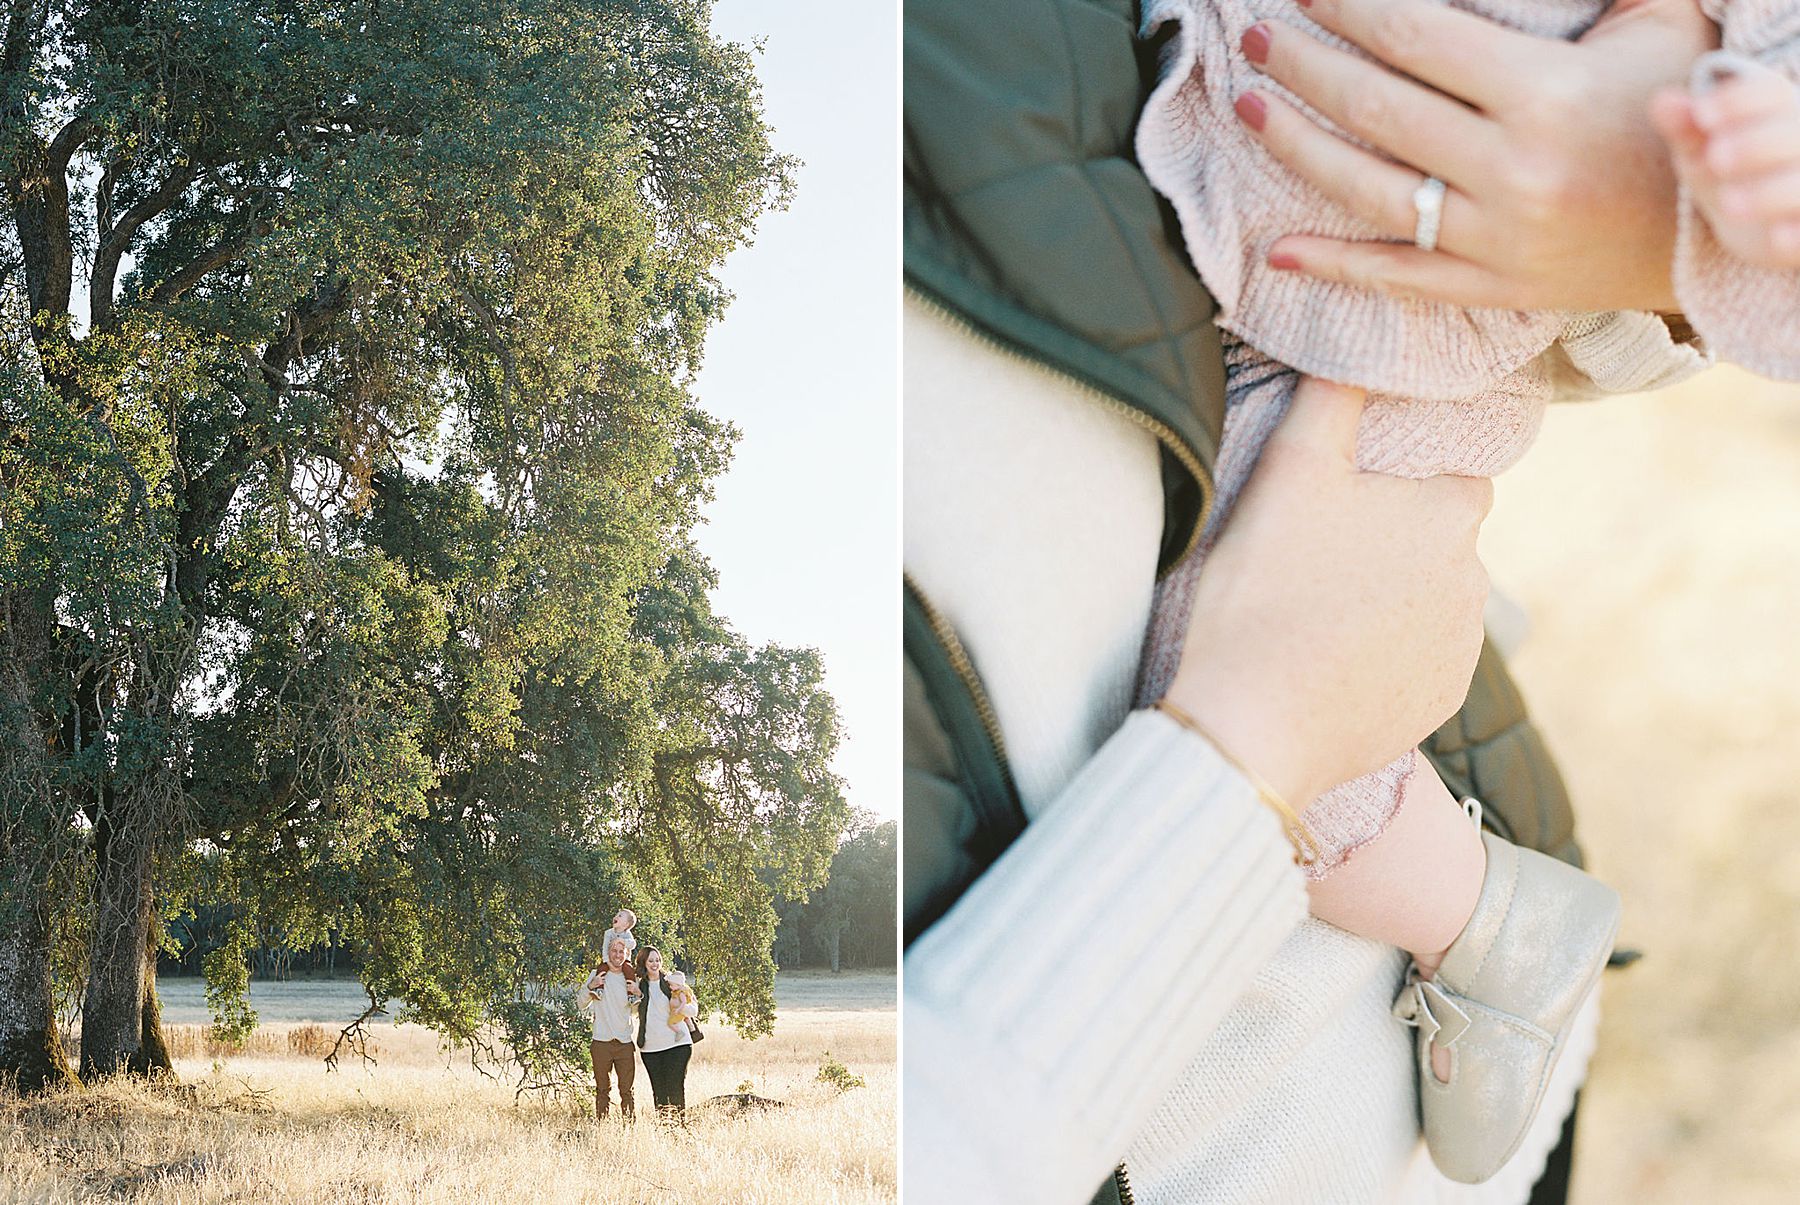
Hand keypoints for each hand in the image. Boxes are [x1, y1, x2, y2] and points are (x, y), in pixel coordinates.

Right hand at [1165, 379, 1490, 806]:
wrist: (1253, 724)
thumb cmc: (1264, 590)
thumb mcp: (1289, 470)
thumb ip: (1330, 395)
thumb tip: (1354, 341)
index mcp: (1451, 513)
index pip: (1452, 477)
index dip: (1401, 483)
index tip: (1349, 499)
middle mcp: (1476, 581)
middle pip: (1436, 542)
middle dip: (1391, 543)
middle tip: (1315, 555)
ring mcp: (1461, 650)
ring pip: (1429, 603)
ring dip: (1389, 601)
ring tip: (1314, 613)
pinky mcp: (1439, 704)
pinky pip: (1417, 663)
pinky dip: (1383, 658)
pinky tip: (1328, 661)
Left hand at [1235, 0, 1715, 310]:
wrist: (1718, 221)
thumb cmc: (1673, 105)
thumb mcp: (1653, 23)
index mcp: (1544, 95)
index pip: (1416, 38)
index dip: (1350, 10)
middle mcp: (1511, 171)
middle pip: (1376, 109)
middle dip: (1302, 68)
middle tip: (1254, 40)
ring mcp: (1495, 239)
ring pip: (1369, 190)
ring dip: (1295, 147)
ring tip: (1249, 108)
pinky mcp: (1491, 288)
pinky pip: (1396, 277)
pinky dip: (1333, 263)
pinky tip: (1277, 247)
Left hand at [1652, 57, 1799, 266]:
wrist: (1755, 225)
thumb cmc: (1727, 174)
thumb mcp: (1701, 149)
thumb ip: (1685, 127)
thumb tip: (1661, 102)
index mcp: (1780, 113)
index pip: (1771, 94)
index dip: (1740, 100)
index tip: (1703, 113)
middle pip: (1790, 136)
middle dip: (1754, 144)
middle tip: (1717, 157)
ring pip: (1798, 186)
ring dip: (1768, 193)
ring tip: (1729, 203)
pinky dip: (1795, 233)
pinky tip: (1777, 237)